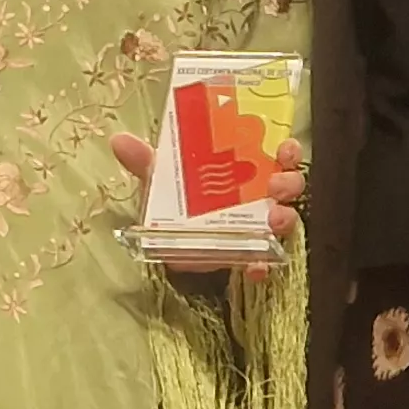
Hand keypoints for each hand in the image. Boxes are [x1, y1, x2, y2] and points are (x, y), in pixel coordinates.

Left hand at [105, 132, 303, 271]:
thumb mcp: (159, 179)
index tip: (286, 149)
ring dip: (284, 219)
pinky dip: (263, 265)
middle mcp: (257, 197)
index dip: (288, 151)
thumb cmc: (170, 199)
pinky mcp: (250, 257)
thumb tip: (120, 140)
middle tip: (277, 186)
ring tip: (274, 219)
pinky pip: (265, 262)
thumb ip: (144, 162)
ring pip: (285, 220)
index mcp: (243, 170)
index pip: (276, 155)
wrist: (164, 242)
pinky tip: (257, 268)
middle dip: (289, 184)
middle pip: (287, 186)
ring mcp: (257, 228)